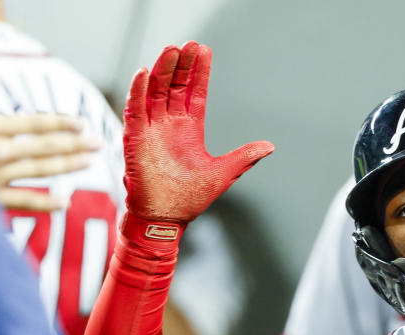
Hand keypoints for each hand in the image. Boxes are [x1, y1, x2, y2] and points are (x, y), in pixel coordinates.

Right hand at [0, 56, 99, 211]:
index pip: (31, 123)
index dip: (58, 123)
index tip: (80, 122)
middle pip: (43, 147)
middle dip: (74, 144)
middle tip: (98, 143)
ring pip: (38, 171)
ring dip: (66, 166)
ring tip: (89, 162)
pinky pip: (21, 201)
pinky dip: (43, 203)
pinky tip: (64, 203)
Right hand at [123, 41, 273, 222]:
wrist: (165, 219)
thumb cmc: (190, 198)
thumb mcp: (223, 174)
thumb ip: (244, 157)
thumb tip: (270, 146)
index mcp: (190, 129)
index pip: (194, 93)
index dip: (199, 73)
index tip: (203, 50)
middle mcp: (170, 125)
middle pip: (174, 86)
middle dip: (181, 65)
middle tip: (188, 44)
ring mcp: (152, 129)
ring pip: (155, 92)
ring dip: (161, 71)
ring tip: (170, 51)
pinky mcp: (135, 139)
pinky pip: (135, 110)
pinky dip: (138, 91)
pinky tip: (144, 73)